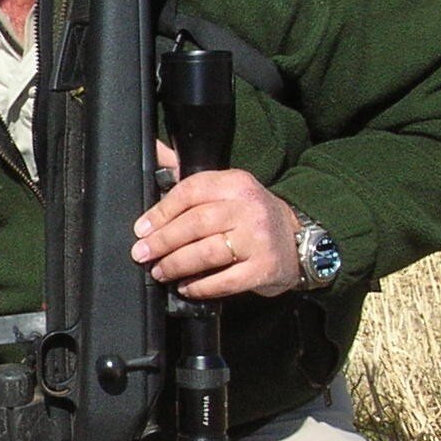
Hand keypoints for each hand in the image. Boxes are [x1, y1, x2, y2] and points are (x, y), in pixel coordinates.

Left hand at [133, 154, 300, 299]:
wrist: (298, 240)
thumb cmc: (251, 216)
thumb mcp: (228, 189)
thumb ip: (191, 180)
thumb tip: (154, 154)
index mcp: (236, 183)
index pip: (192, 191)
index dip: (162, 211)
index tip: (142, 229)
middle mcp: (249, 208)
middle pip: (196, 223)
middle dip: (163, 241)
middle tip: (143, 254)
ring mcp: (258, 239)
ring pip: (208, 252)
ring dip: (177, 265)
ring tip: (160, 271)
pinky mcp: (264, 268)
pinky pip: (225, 280)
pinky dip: (200, 286)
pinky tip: (186, 287)